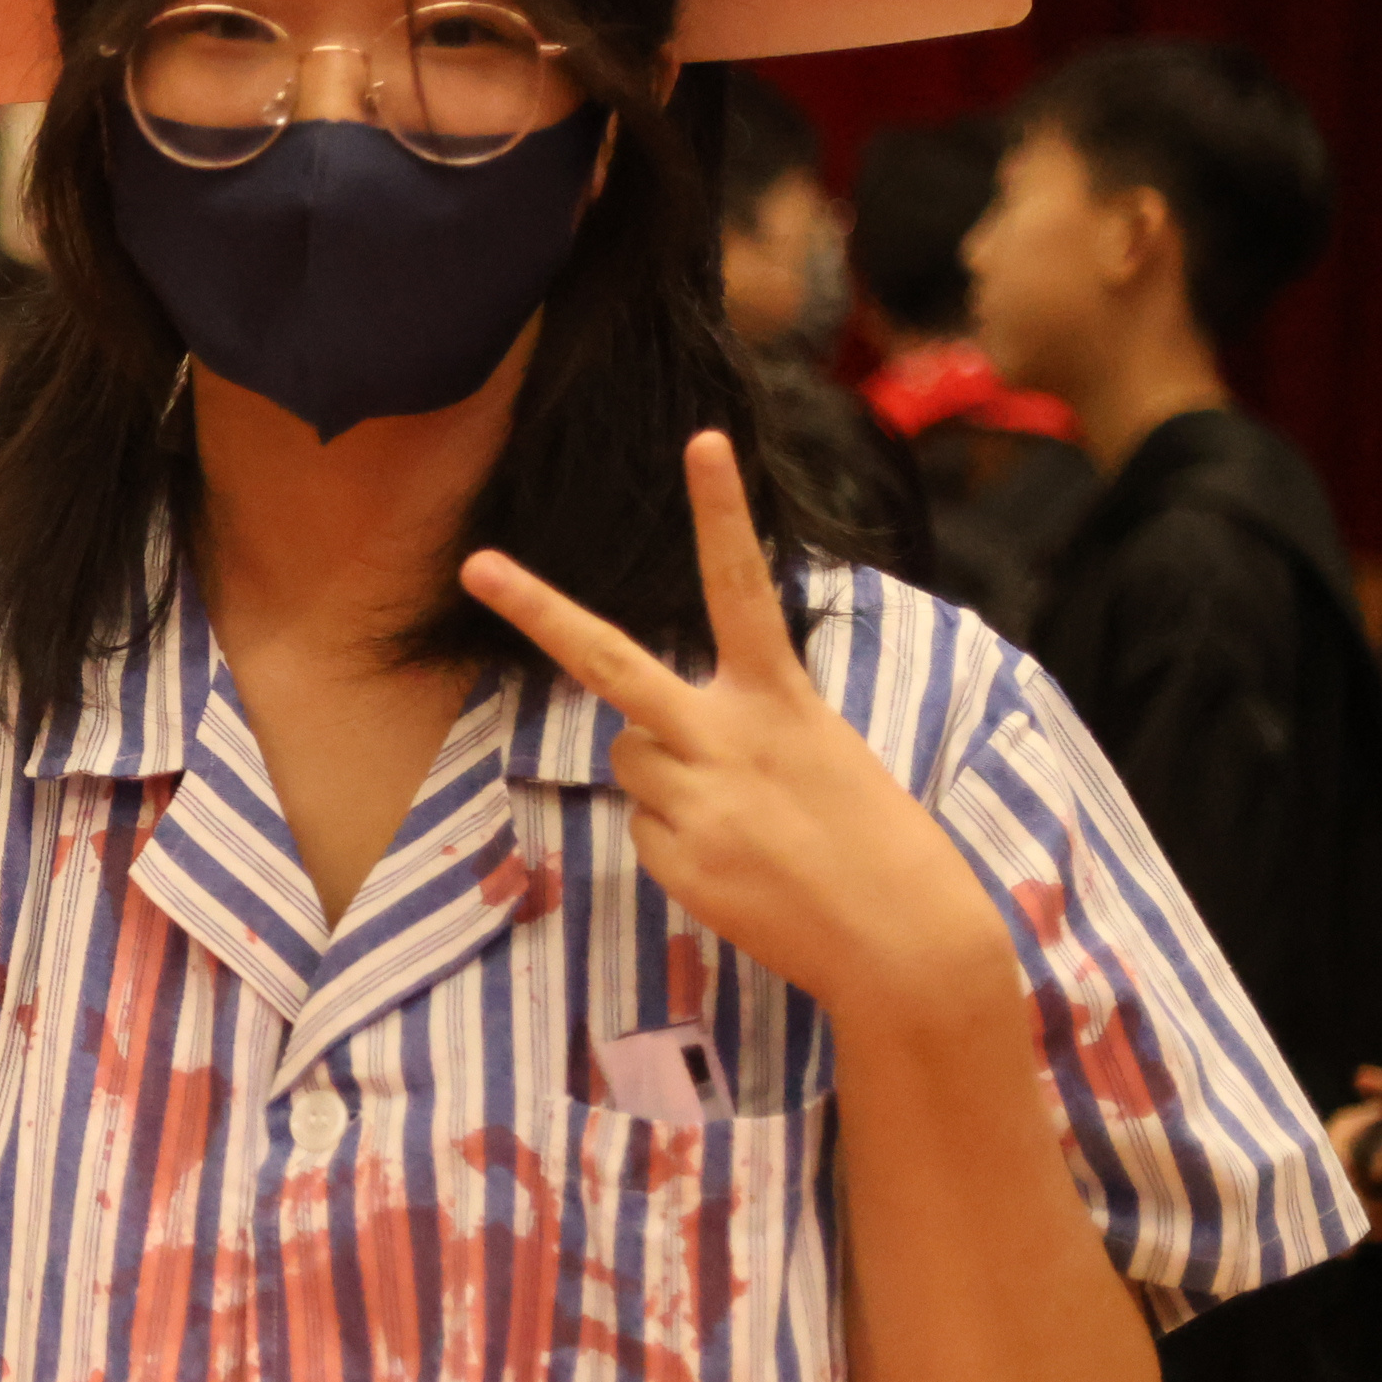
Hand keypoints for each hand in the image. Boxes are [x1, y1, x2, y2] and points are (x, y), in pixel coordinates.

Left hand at [460, 431, 1013, 1020]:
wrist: (905, 941)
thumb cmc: (874, 839)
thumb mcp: (820, 752)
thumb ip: (734, 728)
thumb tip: (649, 746)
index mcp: (779, 696)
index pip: (742, 586)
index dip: (720, 511)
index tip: (702, 439)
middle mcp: (724, 736)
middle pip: (609, 661)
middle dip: (537, 610)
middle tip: (475, 566)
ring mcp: (692, 797)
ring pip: (631, 758)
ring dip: (668, 777)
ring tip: (745, 819)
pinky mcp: (673, 857)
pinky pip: (645, 828)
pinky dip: (680, 841)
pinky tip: (738, 865)